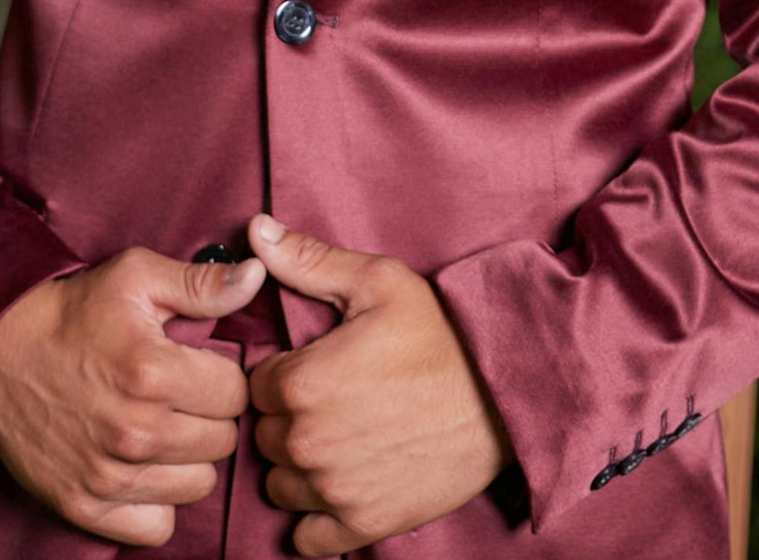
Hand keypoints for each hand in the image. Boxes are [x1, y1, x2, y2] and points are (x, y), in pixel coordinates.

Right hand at [0, 245, 267, 546]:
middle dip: (209, 416)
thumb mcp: (136, 277)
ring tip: (165, 427)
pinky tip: (145, 466)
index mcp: (154, 372)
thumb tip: (258, 276)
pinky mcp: (84, 504)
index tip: (200, 367)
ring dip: (189, 458)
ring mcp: (109, 474)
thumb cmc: (73, 311)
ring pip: (198, 486)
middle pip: (222, 442)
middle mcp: (135, 430)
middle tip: (182, 396)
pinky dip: (158, 502)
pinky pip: (157, 527)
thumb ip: (203, 283)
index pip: (237, 394)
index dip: (223, 376)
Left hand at [244, 214, 514, 556]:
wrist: (503, 398)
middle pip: (266, 436)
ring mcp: (334, 490)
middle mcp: (309, 443)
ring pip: (281, 484)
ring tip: (341, 437)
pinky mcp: (362, 525)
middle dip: (290, 418)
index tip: (314, 367)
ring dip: (300, 466)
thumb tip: (256, 229)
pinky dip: (318, 516)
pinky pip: (307, 536)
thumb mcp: (378, 282)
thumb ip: (308, 260)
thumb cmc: (440, 336)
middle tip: (333, 399)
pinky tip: (344, 481)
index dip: (283, 373)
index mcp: (302, 383)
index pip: (255, 386)